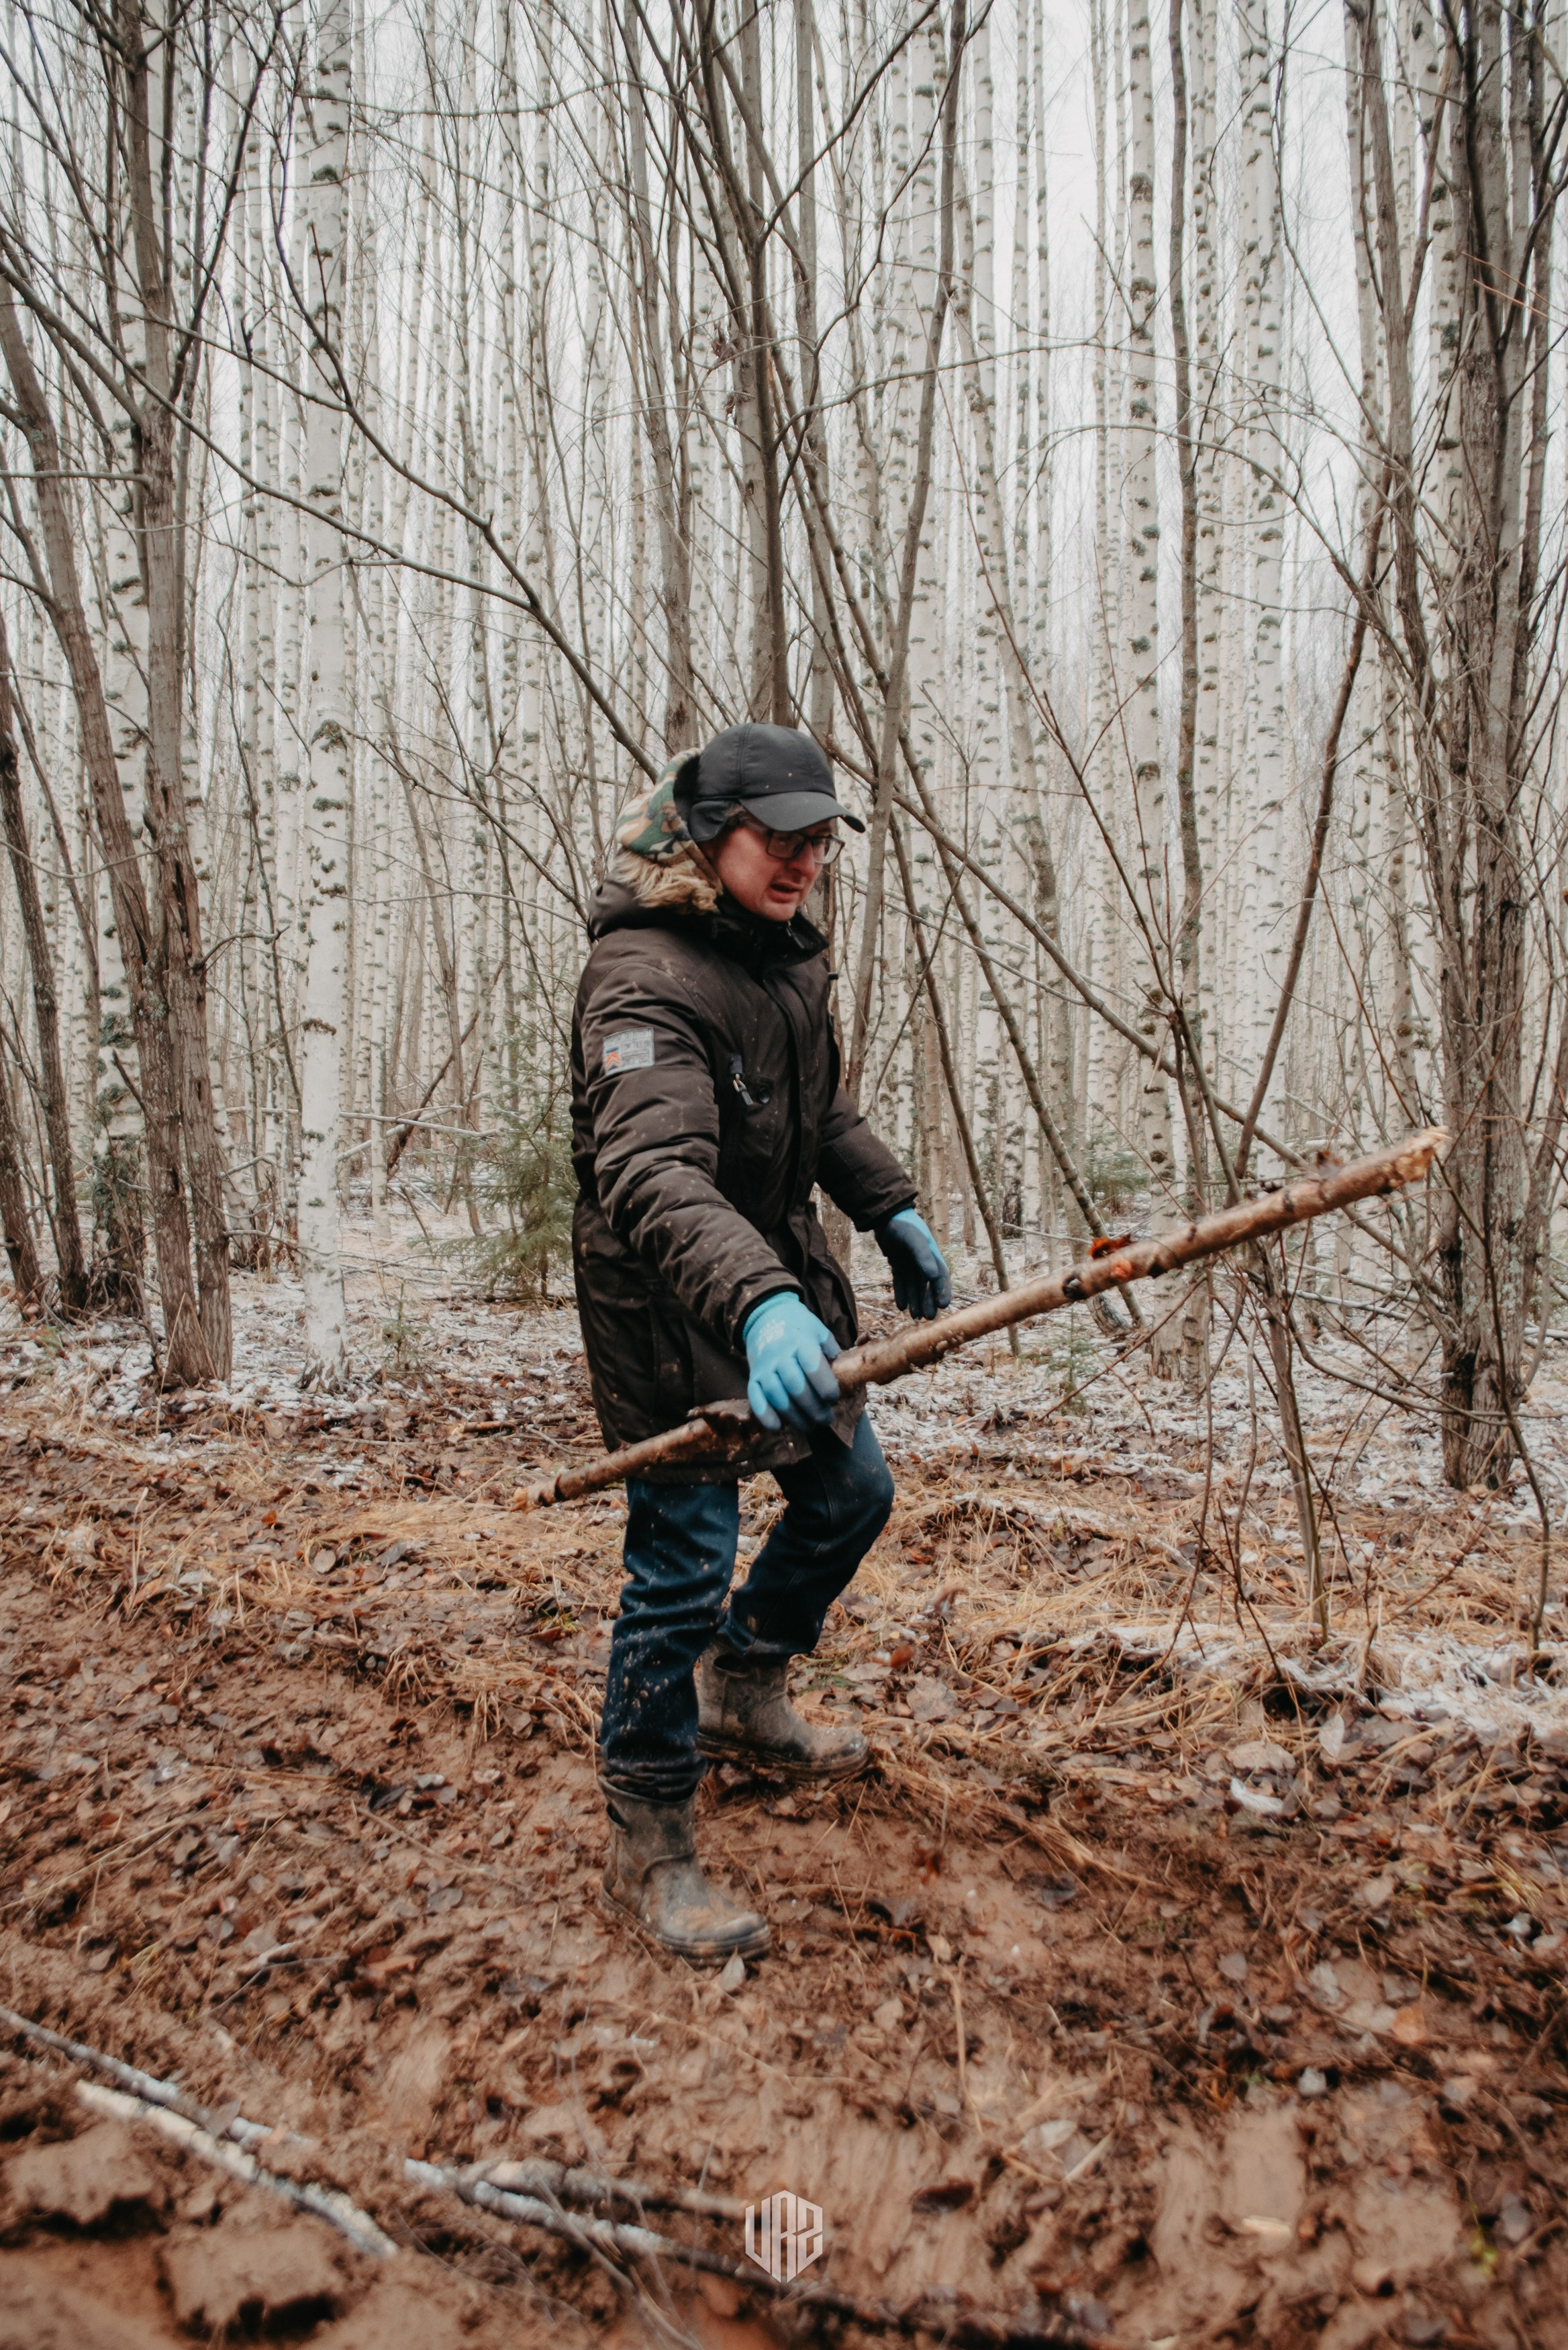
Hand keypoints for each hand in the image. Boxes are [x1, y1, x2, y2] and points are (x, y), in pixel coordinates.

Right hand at [742, 1293, 841, 1430]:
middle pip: (796, 1386)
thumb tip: (844, 1373)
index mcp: (801, 1342)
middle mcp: (780, 1354)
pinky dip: (765, 1415)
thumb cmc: (800, 1328)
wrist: (766, 1317)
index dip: (826, 1387)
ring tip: (809, 1426)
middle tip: (825, 1419)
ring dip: (794, 1416)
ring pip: (777, 1396)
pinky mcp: (753, 1376)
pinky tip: (778, 1427)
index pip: (813, 1367)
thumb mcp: (819, 1331)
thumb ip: (832, 1352)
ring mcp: (764, 1366)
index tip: (834, 1399)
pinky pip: (755, 1398)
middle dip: (813, 1408)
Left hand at [875, 1209, 951, 1319]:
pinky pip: (901, 1282)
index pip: (940, 1276)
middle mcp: (922, 1260)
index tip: (943, 1306)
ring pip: (914, 1286)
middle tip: (928, 1318)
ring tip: (915, 1317)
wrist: (884, 1216)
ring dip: (915, 1300)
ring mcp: (909, 1263)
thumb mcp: (913, 1239)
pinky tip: (900, 1306)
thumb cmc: (902, 1225)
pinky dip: (901, 1293)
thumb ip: (923, 1255)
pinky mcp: (897, 1263)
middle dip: (928, 1301)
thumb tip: (932, 1275)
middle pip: (928, 1285)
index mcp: (931, 1254)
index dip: (942, 1291)